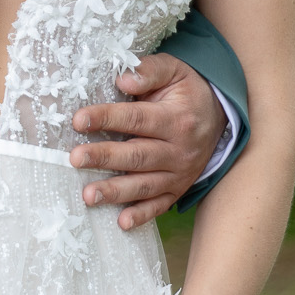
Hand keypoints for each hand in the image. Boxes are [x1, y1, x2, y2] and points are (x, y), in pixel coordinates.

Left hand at [69, 55, 227, 229]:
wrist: (219, 117)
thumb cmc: (187, 92)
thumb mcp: (174, 71)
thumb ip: (150, 72)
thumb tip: (123, 80)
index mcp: (176, 119)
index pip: (136, 119)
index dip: (107, 118)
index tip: (78, 120)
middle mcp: (179, 150)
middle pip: (137, 155)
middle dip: (105, 157)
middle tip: (75, 158)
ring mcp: (179, 174)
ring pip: (145, 185)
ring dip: (116, 192)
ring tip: (88, 195)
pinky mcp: (177, 190)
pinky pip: (160, 206)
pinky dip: (142, 216)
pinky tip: (121, 222)